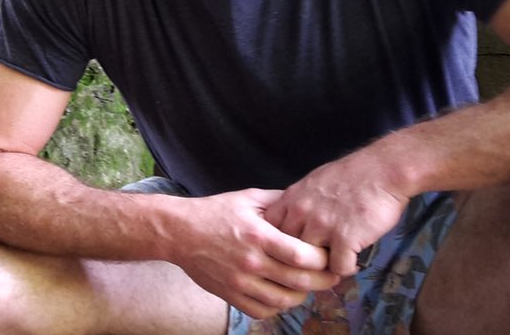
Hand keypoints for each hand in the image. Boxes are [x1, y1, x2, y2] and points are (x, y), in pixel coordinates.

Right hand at [168, 189, 339, 318]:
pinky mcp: (230, 295)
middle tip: (332, 275)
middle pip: (300, 281)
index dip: (324, 259)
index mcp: (258, 235)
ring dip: (302, 295)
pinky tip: (280, 293)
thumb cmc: (214, 212)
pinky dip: (277, 306)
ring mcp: (240, 282)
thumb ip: (279, 201)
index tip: (330, 255)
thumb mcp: (247, 198)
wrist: (178, 231)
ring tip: (306, 285)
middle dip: (324, 280)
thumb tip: (306, 202)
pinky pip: (262, 311)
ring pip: (284, 300)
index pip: (303, 256)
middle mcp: (251, 261)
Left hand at [264, 156, 409, 275]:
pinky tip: (353, 261)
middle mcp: (302, 212)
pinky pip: (338, 267)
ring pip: (310, 262)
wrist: (383, 170)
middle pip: (286, 248)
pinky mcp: (345, 239)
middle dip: (299, 258)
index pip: (269, 229)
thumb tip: (293, 218)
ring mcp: (322, 226)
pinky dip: (346, 269)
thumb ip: (300, 201)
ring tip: (334, 263)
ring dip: (322, 266)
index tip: (291, 248)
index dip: (279, 242)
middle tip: (313, 263)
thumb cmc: (353, 174)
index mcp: (292, 198)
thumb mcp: (314, 182)